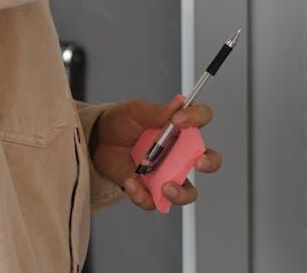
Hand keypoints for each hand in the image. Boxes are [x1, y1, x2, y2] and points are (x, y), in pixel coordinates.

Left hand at [90, 96, 222, 210]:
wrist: (97, 142)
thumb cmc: (119, 123)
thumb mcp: (134, 111)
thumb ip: (154, 110)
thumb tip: (177, 104)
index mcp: (179, 127)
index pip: (201, 118)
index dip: (197, 118)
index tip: (179, 120)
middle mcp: (179, 151)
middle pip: (209, 159)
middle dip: (209, 162)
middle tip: (198, 163)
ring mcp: (167, 173)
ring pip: (188, 191)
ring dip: (181, 194)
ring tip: (166, 188)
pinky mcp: (151, 189)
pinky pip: (154, 201)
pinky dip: (143, 196)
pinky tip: (131, 181)